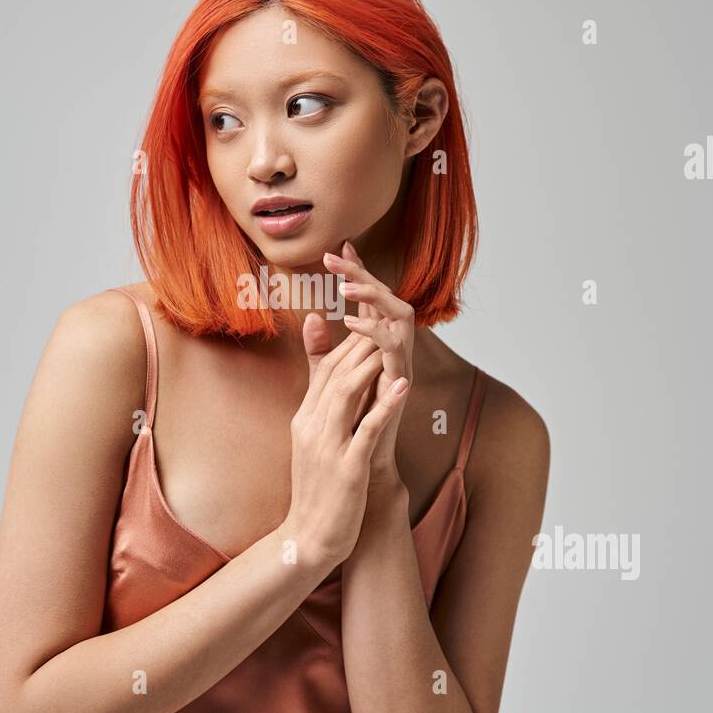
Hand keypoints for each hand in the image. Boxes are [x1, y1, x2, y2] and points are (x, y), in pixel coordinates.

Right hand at [283, 316, 408, 567]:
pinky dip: (385, 406)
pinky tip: (403, 386)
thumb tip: (325, 385)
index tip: (374, 319)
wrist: (308, 539)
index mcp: (305, 418)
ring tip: (393, 340)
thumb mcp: (314, 440)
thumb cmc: (319, 488)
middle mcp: (311, 426)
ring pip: (346, 393)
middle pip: (336, 372)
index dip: (350, 339)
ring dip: (370, 363)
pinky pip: (366, 431)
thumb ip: (321, 407)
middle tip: (387, 315)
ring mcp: (327, 447)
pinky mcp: (346, 469)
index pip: (326, 367)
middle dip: (361, 340)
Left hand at [322, 240, 414, 485]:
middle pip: (388, 299)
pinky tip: (351, 323)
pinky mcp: (400, 384)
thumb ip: (321, 351)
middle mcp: (394, 351)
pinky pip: (395, 350)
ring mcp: (400, 366)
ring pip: (400, 316)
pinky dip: (375, 333)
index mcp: (377, 346)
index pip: (370, 299)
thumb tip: (311, 316)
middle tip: (337, 256)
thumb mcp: (329, 380)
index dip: (358, 271)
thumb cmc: (349, 424)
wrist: (361, 467)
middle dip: (365, 274)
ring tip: (345, 286)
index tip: (340, 246)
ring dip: (373, 296)